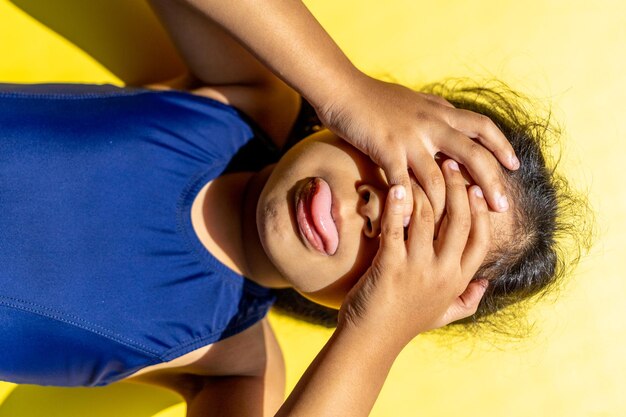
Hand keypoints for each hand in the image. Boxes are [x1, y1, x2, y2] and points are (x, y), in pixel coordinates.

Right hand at [316, 74, 518, 225]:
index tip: (515, 166)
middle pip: (474, 154)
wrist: (343, 88)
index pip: (482, 126)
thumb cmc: (374, 97)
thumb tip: (449, 119)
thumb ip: (433, 112)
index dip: (502, 146)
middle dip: (491, 182)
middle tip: (503, 207)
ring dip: (450, 205)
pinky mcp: (387, 150)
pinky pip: (403, 184)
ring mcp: (411, 138)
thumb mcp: (414, 100)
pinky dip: (409, 207)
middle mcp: (432, 124)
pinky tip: (412, 225)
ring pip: (440, 177)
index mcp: (440, 112)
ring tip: (456, 228)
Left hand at [339, 159, 490, 348]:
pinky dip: (397, 205)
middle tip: (450, 164)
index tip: (477, 186)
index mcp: (458, 280)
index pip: (480, 238)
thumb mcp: (444, 316)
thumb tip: (486, 284)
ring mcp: (417, 269)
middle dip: (458, 187)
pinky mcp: (390, 267)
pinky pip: (396, 228)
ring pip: (429, 218)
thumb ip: (467, 300)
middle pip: (459, 220)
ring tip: (424, 166)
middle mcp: (443, 272)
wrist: (371, 342)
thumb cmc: (405, 324)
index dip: (481, 209)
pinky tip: (397, 186)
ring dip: (427, 189)